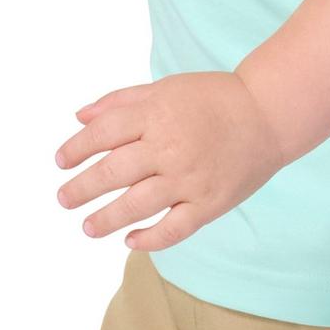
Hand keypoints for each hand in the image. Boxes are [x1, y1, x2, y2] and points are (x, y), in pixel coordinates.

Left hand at [55, 71, 287, 251]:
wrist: (268, 114)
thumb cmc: (213, 98)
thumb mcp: (165, 88)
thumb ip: (121, 102)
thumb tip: (80, 118)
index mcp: (156, 114)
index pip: (103, 134)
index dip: (77, 148)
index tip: (61, 161)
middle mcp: (169, 147)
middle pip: (113, 172)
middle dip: (82, 188)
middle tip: (64, 199)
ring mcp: (190, 178)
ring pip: (137, 205)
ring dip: (106, 218)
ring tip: (88, 227)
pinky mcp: (209, 203)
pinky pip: (173, 229)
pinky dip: (150, 239)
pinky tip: (130, 241)